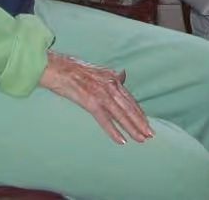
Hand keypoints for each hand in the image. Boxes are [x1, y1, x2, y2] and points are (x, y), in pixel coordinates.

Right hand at [38, 51, 152, 143]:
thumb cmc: (74, 69)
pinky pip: (105, 120)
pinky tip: (121, 140)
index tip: (147, 123)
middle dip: (141, 122)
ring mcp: (101, 94)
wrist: (57, 68)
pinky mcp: (90, 102)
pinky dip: (114, 131)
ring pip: (121, 115)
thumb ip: (112, 76)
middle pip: (129, 107)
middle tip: (150, 135)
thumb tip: (123, 75)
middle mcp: (110, 86)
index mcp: (112, 79)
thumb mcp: (98, 70)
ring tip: (141, 139)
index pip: (130, 99)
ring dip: (132, 128)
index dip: (139, 112)